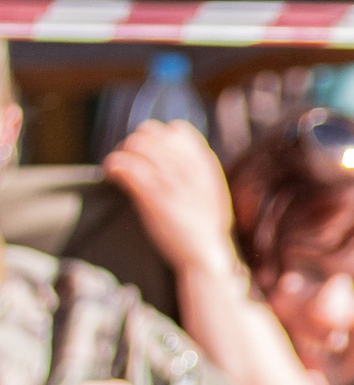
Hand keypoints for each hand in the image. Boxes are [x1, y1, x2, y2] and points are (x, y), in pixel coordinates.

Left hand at [104, 118, 241, 279]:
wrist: (206, 254)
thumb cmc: (205, 228)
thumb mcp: (211, 193)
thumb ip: (198, 173)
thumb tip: (176, 158)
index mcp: (203, 163)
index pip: (177, 130)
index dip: (158, 136)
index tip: (148, 152)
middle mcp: (188, 166)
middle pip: (151, 133)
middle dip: (133, 142)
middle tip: (126, 160)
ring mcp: (171, 180)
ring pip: (136, 145)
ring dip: (120, 152)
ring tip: (114, 168)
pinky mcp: (155, 196)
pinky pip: (127, 167)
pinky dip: (113, 165)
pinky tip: (110, 174)